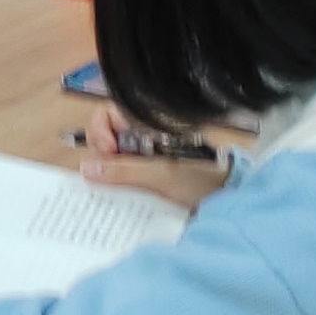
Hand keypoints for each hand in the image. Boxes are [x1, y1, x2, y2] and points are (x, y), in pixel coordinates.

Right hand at [74, 104, 233, 210]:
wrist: (229, 200)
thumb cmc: (205, 180)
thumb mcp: (163, 175)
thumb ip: (125, 170)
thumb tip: (86, 168)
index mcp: (148, 122)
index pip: (107, 114)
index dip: (100, 131)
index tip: (107, 153)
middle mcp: (143, 134)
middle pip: (106, 136)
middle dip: (102, 156)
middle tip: (109, 176)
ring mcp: (144, 154)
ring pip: (112, 158)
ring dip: (110, 173)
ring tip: (118, 189)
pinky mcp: (147, 174)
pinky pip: (123, 174)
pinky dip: (119, 184)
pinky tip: (124, 196)